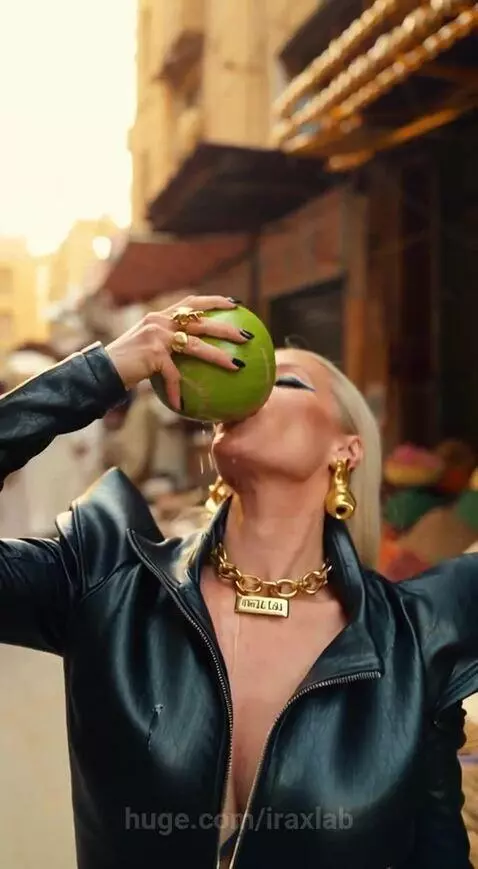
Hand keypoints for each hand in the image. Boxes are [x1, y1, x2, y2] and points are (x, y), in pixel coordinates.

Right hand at [105, 295, 247, 409]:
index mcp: (160, 317)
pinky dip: (176, 391)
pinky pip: (173, 374)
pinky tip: (183, 406)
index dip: (214, 301)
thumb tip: (191, 362)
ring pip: (196, 344)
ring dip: (219, 356)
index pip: (191, 302)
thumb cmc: (124, 365)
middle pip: (201, 321)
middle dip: (227, 327)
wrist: (100, 370)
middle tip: (247, 336)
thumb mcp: (147, 352)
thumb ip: (167, 350)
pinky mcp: (152, 353)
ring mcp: (156, 335)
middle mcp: (159, 321)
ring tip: (237, 366)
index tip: (235, 303)